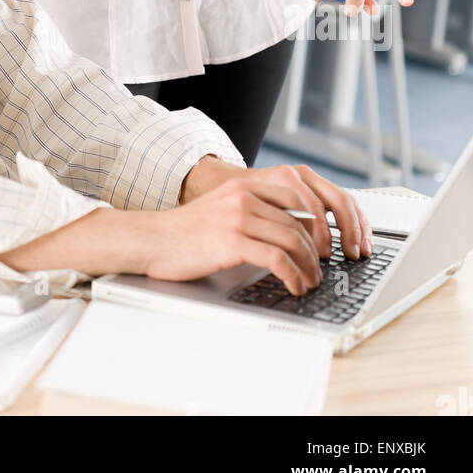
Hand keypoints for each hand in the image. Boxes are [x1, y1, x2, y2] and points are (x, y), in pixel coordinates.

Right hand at [149, 170, 329, 292]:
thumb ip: (250, 209)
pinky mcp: (232, 243)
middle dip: (315, 252)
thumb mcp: (221, 207)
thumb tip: (286, 230)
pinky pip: (277, 259)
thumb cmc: (184, 231)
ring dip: (308, 267)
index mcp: (242, 186)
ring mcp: (238, 219)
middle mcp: (243, 197)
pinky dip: (293, 275)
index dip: (314, 224)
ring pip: (293, 241)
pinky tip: (294, 286)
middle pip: (298, 223)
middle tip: (318, 270)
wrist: (153, 239)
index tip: (319, 244)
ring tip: (310, 282)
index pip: (296, 198)